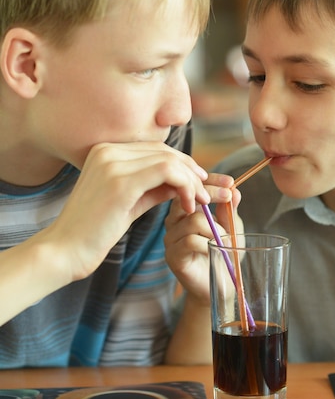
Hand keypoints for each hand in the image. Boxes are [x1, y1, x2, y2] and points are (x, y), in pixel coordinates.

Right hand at [43, 141, 211, 282]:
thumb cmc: (94, 230)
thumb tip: (183, 182)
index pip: (156, 149)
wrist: (65, 250)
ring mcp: (113, 164)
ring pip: (170, 161)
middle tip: (206, 193)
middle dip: (193, 171)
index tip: (198, 184)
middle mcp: (108, 150)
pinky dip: (185, 187)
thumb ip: (154, 187)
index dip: (183, 164)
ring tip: (199, 203)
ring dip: (192, 182)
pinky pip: (167, 172)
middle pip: (166, 152)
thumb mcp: (129, 201)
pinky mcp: (121, 182)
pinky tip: (188, 206)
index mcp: (105, 150)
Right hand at [164, 172, 239, 304]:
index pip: (192, 186)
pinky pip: (191, 240)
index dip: (211, 180)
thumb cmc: (224, 254)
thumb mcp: (231, 227)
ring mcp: (171, 237)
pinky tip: (214, 250)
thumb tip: (234, 190)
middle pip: (188, 197)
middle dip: (212, 195)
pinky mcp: (172, 255)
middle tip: (228, 199)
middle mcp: (174, 220)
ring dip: (215, 228)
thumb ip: (229, 210)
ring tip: (224, 240)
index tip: (230, 182)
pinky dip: (208, 243)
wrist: (220, 286)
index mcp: (186, 210)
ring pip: (194, 220)